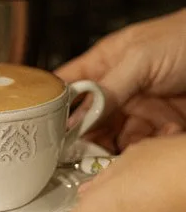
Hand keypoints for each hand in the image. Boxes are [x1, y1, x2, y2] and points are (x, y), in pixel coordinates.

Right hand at [56, 9, 185, 150]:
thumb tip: (76, 116)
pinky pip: (146, 146)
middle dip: (86, 139)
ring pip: (117, 139)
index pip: (67, 88)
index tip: (46, 131)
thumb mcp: (140, 58)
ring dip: (118, 148)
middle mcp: (120, 88)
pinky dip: (149, 150)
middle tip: (84, 153)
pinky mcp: (164, 126)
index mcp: (105, 64)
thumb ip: (108, 88)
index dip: (53, 109)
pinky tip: (159, 140)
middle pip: (89, 121)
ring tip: (123, 151)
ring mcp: (142, 108)